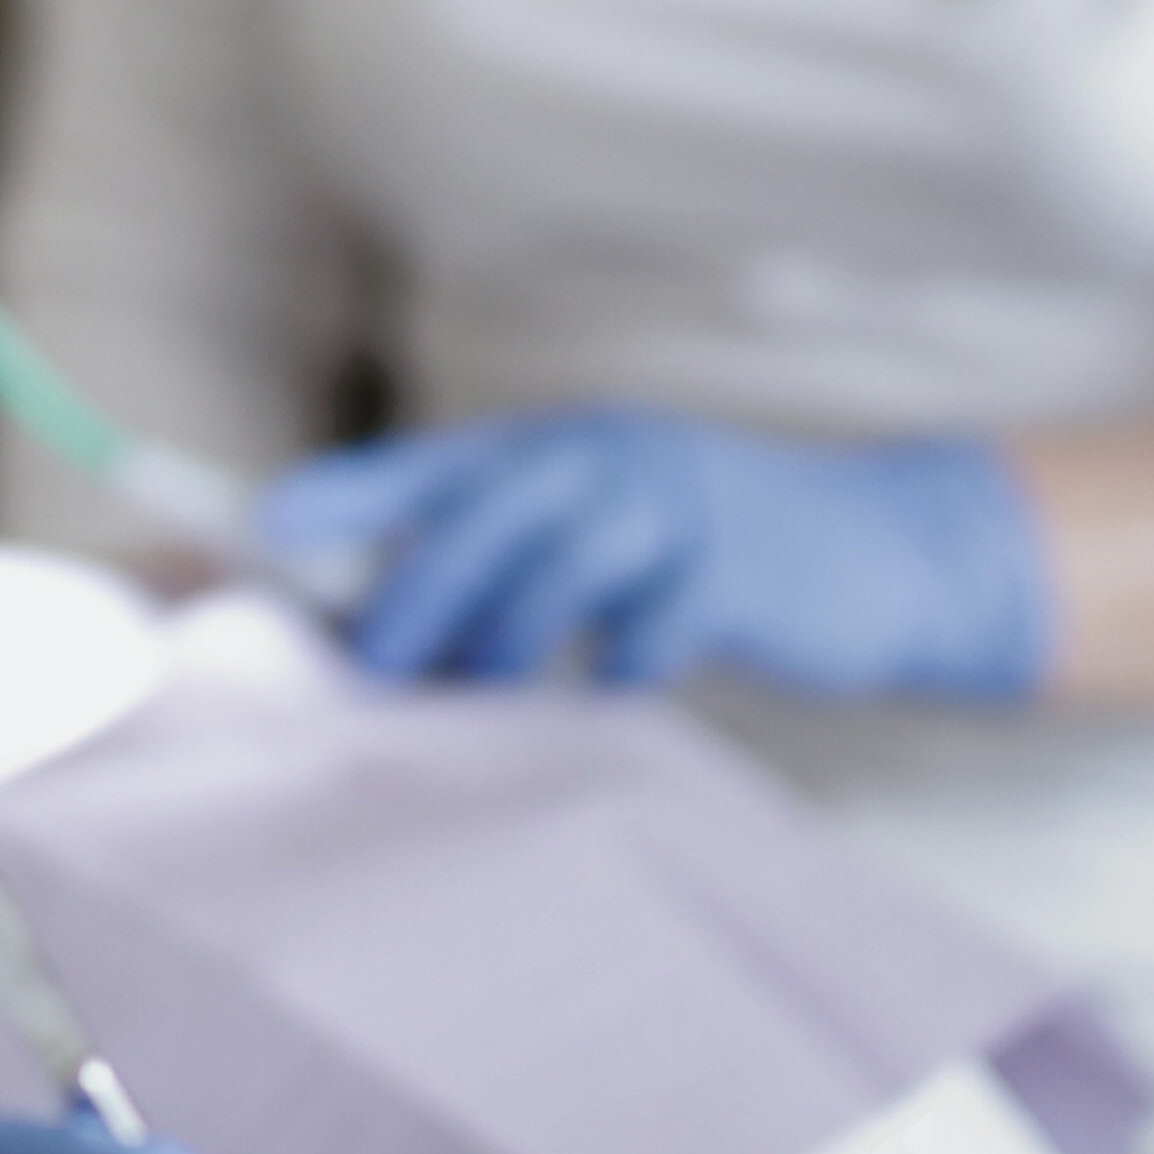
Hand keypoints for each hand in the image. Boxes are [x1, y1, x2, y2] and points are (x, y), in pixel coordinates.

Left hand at [257, 410, 1052, 703]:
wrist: (883, 547)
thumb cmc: (718, 553)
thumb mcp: (616, 525)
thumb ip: (520, 556)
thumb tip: (390, 625)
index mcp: (560, 446)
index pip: (430, 465)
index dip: (348, 494)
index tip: (270, 531)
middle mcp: (606, 458)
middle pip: (482, 517)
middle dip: (415, 594)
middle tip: (371, 665)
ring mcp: (674, 508)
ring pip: (555, 572)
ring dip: (504, 643)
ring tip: (473, 696)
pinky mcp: (733, 571)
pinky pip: (647, 632)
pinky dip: (612, 676)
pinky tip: (600, 706)